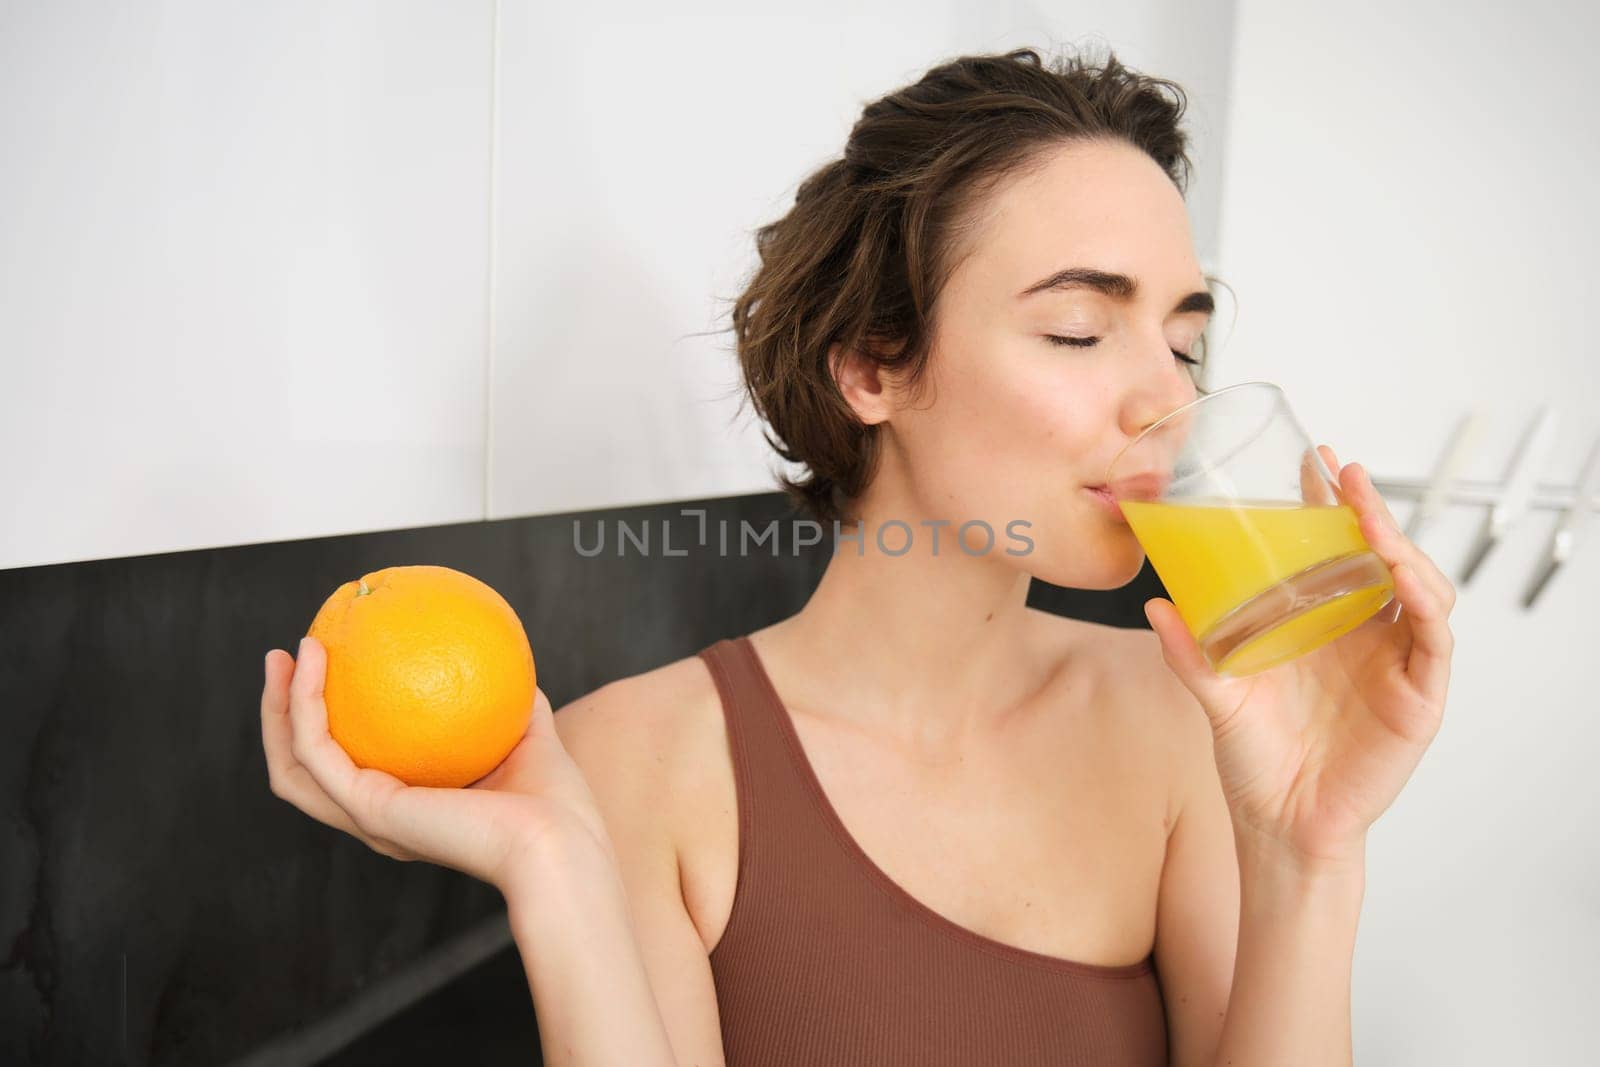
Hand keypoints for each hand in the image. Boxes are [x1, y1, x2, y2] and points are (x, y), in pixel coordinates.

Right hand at [261, 636, 613, 893]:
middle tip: (285, 659)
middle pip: (302, 770)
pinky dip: (303, 705)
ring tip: (280, 658)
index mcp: (409, 809)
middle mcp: (379, 819)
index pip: (349, 768)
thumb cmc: (557, 805)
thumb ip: (510, 701)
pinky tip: (312, 663)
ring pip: (291, 766)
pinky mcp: (369, 809)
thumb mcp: (528, 736)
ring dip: (277, 709)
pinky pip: (315, 750)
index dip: (328, 723)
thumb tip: (504, 659)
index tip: (330, 667)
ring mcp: (368, 818)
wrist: (560, 843)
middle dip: (283, 714)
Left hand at [1142, 444, 1455, 866]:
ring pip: (1419, 584)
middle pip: (1383, 555)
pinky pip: (1434, 637)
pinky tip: (1404, 575)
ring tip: (1369, 516)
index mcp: (1323, 621)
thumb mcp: (1216, 694)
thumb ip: (1187, 653)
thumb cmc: (1254, 758)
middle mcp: (1365, 633)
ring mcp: (1396, 661)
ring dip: (1400, 543)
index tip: (1316, 460)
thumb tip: (1153, 604)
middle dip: (1369, 509)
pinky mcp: (1420, 694)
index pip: (1337, 549)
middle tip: (1343, 471)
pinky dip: (1424, 600)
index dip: (1332, 505)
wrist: (1279, 823)